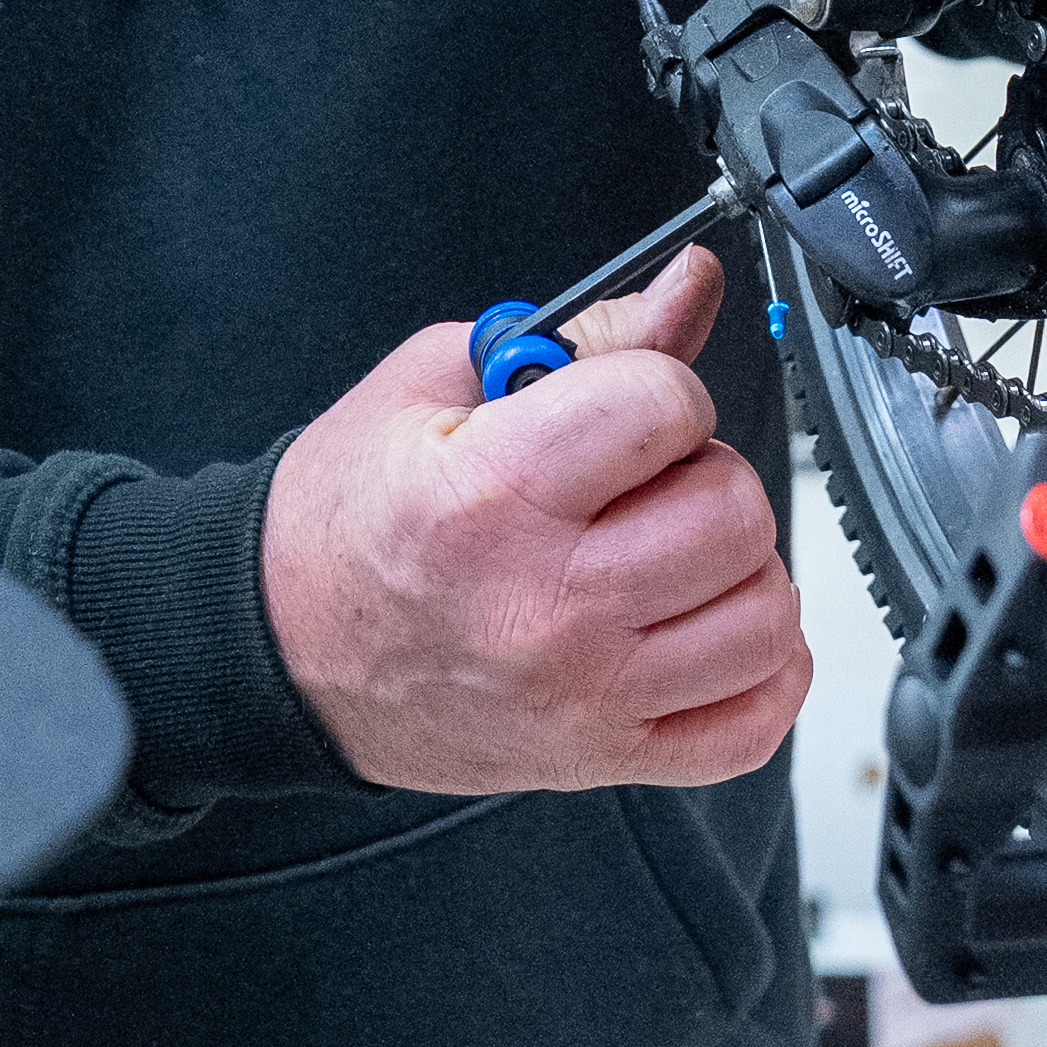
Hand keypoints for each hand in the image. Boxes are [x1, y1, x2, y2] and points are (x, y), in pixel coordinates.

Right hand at [261, 245, 808, 794]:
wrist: (283, 652)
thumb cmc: (351, 520)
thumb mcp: (434, 388)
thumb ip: (581, 336)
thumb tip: (691, 288)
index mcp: (491, 496)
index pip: (665, 407)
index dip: (659, 387)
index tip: (625, 404)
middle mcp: (546, 606)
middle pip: (732, 513)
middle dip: (701, 471)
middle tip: (642, 480)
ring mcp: (584, 696)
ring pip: (763, 616)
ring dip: (736, 569)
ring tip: (671, 552)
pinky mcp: (604, 758)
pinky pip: (754, 720)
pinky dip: (757, 666)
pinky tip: (704, 624)